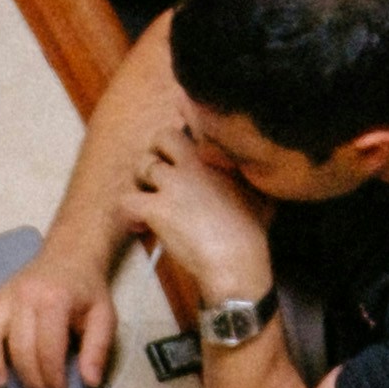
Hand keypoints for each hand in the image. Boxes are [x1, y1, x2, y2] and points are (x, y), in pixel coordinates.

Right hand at [0, 248, 114, 387]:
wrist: (70, 256)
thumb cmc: (86, 290)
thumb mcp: (104, 317)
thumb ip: (97, 350)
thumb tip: (90, 382)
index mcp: (53, 301)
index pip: (48, 349)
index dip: (53, 377)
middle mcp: (24, 297)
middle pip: (19, 347)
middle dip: (29, 377)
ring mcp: (5, 296)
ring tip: (2, 385)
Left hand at [123, 124, 273, 310]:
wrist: (237, 262)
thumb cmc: (251, 235)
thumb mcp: (261, 195)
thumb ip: (251, 175)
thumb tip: (258, 169)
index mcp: (216, 157)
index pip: (191, 125)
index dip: (181, 143)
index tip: (179, 156)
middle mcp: (193, 163)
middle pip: (162, 136)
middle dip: (157, 153)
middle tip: (159, 177)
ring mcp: (173, 184)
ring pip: (141, 165)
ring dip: (141, 183)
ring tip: (148, 202)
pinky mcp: (157, 209)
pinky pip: (127, 200)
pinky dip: (129, 213)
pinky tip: (140, 227)